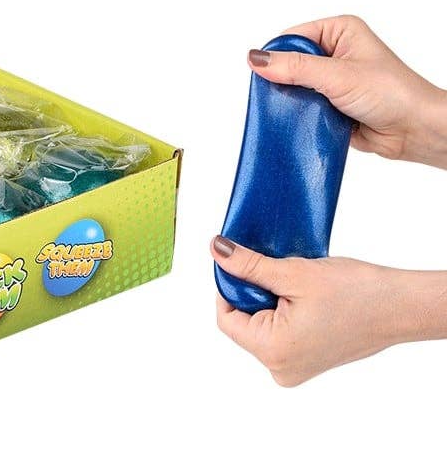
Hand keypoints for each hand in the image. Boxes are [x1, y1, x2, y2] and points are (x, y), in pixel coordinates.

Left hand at [212, 237, 446, 384]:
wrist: (400, 306)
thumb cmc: (356, 293)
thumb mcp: (292, 272)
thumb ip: (248, 264)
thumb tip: (217, 250)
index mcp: (274, 352)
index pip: (226, 318)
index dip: (228, 286)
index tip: (241, 263)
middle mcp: (282, 369)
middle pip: (243, 322)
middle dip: (251, 292)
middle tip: (274, 270)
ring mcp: (296, 367)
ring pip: (261, 324)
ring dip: (268, 298)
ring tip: (293, 283)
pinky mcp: (309, 359)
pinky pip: (280, 331)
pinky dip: (283, 309)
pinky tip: (301, 294)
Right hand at [248, 15, 446, 168]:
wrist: (417, 132)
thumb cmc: (395, 94)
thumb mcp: (338, 75)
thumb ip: (295, 67)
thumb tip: (256, 59)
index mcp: (339, 31)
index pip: (292, 36)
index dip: (277, 54)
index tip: (267, 72)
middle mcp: (336, 51)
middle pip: (290, 62)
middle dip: (285, 80)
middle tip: (285, 94)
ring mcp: (333, 79)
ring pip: (294, 86)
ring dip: (294, 100)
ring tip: (298, 108)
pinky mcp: (331, 103)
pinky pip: (303, 106)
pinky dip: (301, 114)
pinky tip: (302, 120)